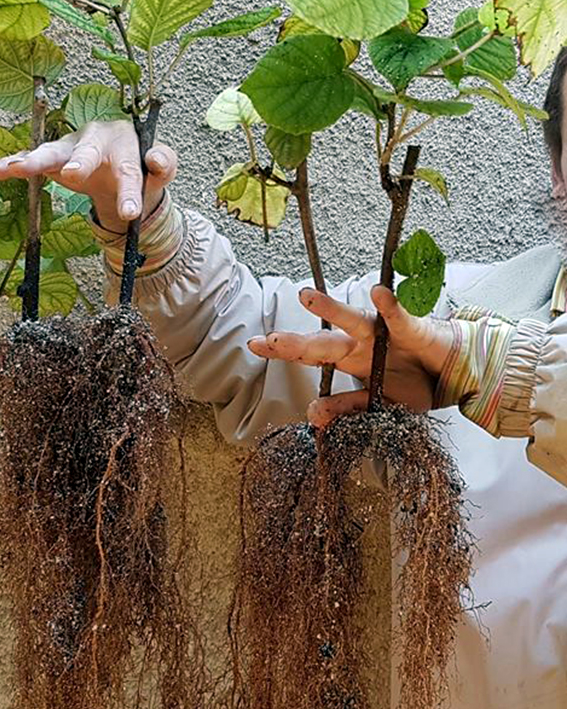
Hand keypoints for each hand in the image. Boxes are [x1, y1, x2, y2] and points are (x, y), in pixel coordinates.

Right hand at [0, 119, 177, 232]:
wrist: (119, 170)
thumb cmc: (139, 167)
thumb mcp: (159, 171)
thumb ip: (164, 164)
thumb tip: (157, 159)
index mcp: (124, 140)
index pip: (128, 168)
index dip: (128, 191)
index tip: (129, 213)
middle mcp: (95, 138)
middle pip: (87, 150)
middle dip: (79, 162)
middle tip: (72, 175)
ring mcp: (71, 146)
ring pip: (53, 151)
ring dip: (35, 160)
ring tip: (17, 168)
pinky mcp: (53, 156)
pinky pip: (31, 159)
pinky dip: (13, 164)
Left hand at [247, 285, 454, 426]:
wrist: (453, 372)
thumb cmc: (412, 381)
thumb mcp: (377, 405)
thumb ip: (347, 408)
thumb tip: (312, 416)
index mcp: (348, 359)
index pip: (309, 355)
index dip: (283, 350)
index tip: (254, 344)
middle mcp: (359, 342)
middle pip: (322, 342)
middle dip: (296, 343)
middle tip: (269, 341)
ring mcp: (383, 333)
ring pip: (353, 320)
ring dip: (331, 310)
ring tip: (306, 298)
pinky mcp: (412, 328)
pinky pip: (399, 318)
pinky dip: (390, 307)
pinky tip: (377, 292)